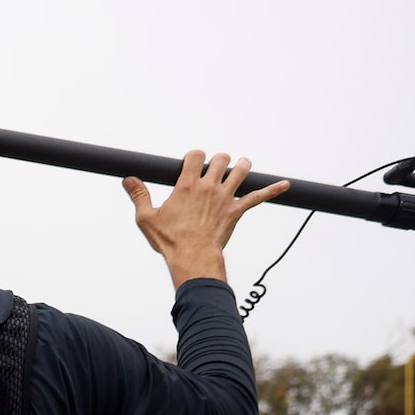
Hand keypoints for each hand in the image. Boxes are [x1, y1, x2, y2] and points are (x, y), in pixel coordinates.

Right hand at [124, 151, 289, 288]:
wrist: (193, 258)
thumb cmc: (170, 240)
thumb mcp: (146, 218)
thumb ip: (139, 195)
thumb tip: (128, 179)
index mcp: (187, 185)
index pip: (196, 155)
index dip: (193, 156)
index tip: (190, 164)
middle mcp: (209, 187)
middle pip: (220, 158)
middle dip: (217, 160)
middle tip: (213, 169)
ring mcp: (226, 197)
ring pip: (241, 170)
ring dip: (241, 166)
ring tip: (239, 166)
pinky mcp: (238, 210)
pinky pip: (259, 196)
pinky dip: (273, 189)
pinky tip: (285, 185)